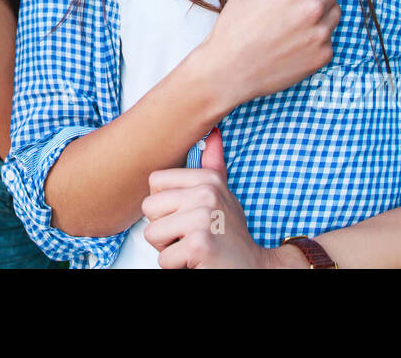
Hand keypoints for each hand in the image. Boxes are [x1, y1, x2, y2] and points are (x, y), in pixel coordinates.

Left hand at [142, 128, 273, 267]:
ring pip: (152, 233)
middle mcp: (206, 193)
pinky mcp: (198, 244)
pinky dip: (177, 265)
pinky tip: (197, 260)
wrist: (251, 267)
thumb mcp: (223, 194)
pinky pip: (164, 258)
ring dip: (168, 248)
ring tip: (192, 246)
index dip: (164, 204)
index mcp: (208, 178)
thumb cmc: (230, 233)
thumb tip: (213, 133)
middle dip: (163, 227)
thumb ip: (213, 164)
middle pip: (149, 207)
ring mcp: (203, 217)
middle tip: (189, 234)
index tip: (186, 214)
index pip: (155, 182)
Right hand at [195, 0, 342, 112]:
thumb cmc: (235, 26)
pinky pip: (330, 36)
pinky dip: (316, 36)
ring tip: (292, 22)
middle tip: (294, 0)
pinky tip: (292, 41)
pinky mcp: (324, 55)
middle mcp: (313, 7)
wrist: (229, 70)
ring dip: (321, 12)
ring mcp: (321, 33)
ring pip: (336, 11)